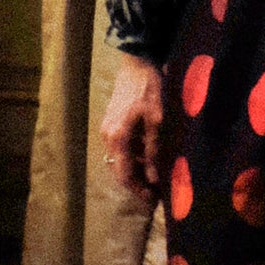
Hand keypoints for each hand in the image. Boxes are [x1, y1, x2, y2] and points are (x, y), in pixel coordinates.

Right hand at [101, 52, 163, 199]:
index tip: (153, 200)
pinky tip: (148, 158)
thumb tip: (154, 178)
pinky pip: (120, 149)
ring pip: (119, 160)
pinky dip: (132, 158)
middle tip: (155, 193)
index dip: (139, 190)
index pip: (125, 174)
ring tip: (154, 178)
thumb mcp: (157, 121)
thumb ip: (153, 150)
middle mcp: (107, 137)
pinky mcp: (110, 124)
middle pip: (119, 170)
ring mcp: (106, 130)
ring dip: (135, 171)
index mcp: (117, 138)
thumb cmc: (150, 90)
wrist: (136, 64)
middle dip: (137, 184)